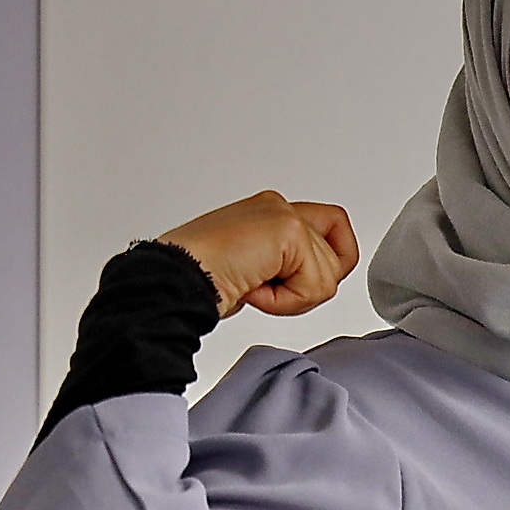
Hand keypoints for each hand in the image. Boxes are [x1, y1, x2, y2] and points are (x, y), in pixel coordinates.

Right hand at [158, 190, 359, 318]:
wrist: (172, 282)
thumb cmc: (197, 281)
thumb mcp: (252, 270)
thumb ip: (284, 264)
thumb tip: (310, 281)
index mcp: (268, 212)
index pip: (333, 228)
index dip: (326, 266)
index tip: (297, 284)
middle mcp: (277, 207)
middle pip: (337, 258)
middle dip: (306, 289)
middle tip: (264, 288)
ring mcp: (282, 214)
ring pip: (328, 277)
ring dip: (291, 298)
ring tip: (251, 286)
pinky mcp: (287, 230)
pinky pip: (315, 284)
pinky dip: (286, 301)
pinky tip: (253, 290)